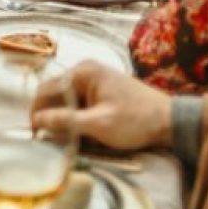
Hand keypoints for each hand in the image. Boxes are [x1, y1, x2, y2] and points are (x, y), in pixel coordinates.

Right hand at [31, 61, 172, 151]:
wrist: (172, 121)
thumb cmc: (136, 120)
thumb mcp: (98, 124)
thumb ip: (65, 121)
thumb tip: (36, 121)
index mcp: (83, 72)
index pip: (46, 89)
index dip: (37, 111)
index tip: (35, 133)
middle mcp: (86, 70)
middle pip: (56, 92)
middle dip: (51, 115)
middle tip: (50, 138)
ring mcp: (96, 78)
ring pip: (68, 98)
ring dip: (65, 117)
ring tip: (66, 137)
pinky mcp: (104, 88)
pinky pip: (80, 100)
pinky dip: (77, 115)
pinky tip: (81, 130)